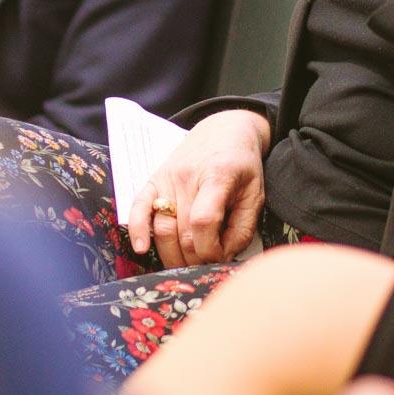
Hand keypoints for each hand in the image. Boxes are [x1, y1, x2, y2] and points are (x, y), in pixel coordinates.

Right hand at [127, 109, 268, 266]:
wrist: (224, 129)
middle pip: (182, 231)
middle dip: (195, 258)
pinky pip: (138, 206)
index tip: (219, 258)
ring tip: (187, 264)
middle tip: (207, 265)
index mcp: (218, 175)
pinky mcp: (154, 178)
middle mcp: (188, 176)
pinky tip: (141, 248)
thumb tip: (224, 256)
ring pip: (162, 227)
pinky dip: (137, 229)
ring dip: (173, 255)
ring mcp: (167, 176)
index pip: (203, 221)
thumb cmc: (243, 164)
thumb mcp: (255, 193)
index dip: (209, 249)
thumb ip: (243, 227)